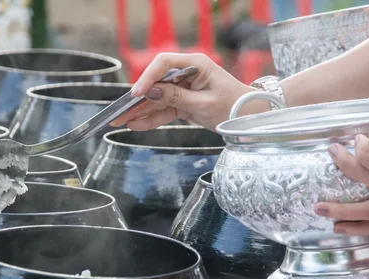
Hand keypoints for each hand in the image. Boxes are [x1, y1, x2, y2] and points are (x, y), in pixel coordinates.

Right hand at [110, 53, 267, 130]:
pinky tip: (136, 124)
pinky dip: (151, 118)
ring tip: (121, 121)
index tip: (137, 94)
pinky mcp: (183, 103)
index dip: (147, 77)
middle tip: (118, 111)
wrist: (250, 118)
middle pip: (155, 83)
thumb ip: (175, 97)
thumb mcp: (203, 103)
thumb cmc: (234, 106)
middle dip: (137, 98)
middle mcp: (186, 74)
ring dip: (140, 111)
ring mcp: (184, 89)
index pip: (164, 64)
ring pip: (156, 99)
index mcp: (195, 64)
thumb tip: (150, 93)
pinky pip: (164, 110)